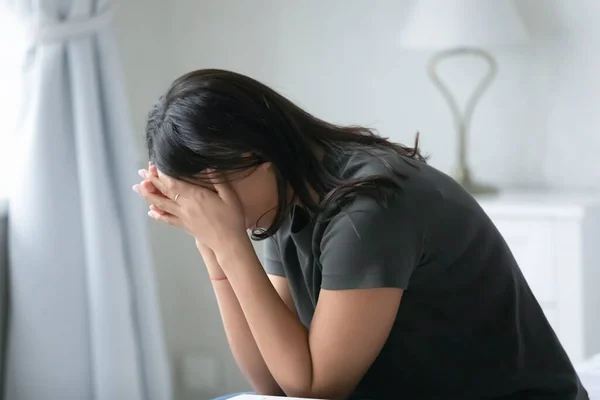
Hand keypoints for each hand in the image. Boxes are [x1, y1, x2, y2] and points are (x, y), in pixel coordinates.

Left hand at [134, 165, 249, 254]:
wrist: (228, 243)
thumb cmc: (232, 218)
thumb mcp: (229, 196)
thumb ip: (218, 180)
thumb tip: (206, 166)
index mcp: (196, 196)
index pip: (173, 183)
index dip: (161, 174)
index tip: (154, 166)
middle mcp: (185, 206)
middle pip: (164, 192)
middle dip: (151, 181)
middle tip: (141, 173)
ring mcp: (183, 217)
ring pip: (161, 205)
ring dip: (148, 196)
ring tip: (138, 188)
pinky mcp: (184, 226)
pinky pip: (167, 219)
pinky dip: (157, 214)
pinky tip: (150, 211)